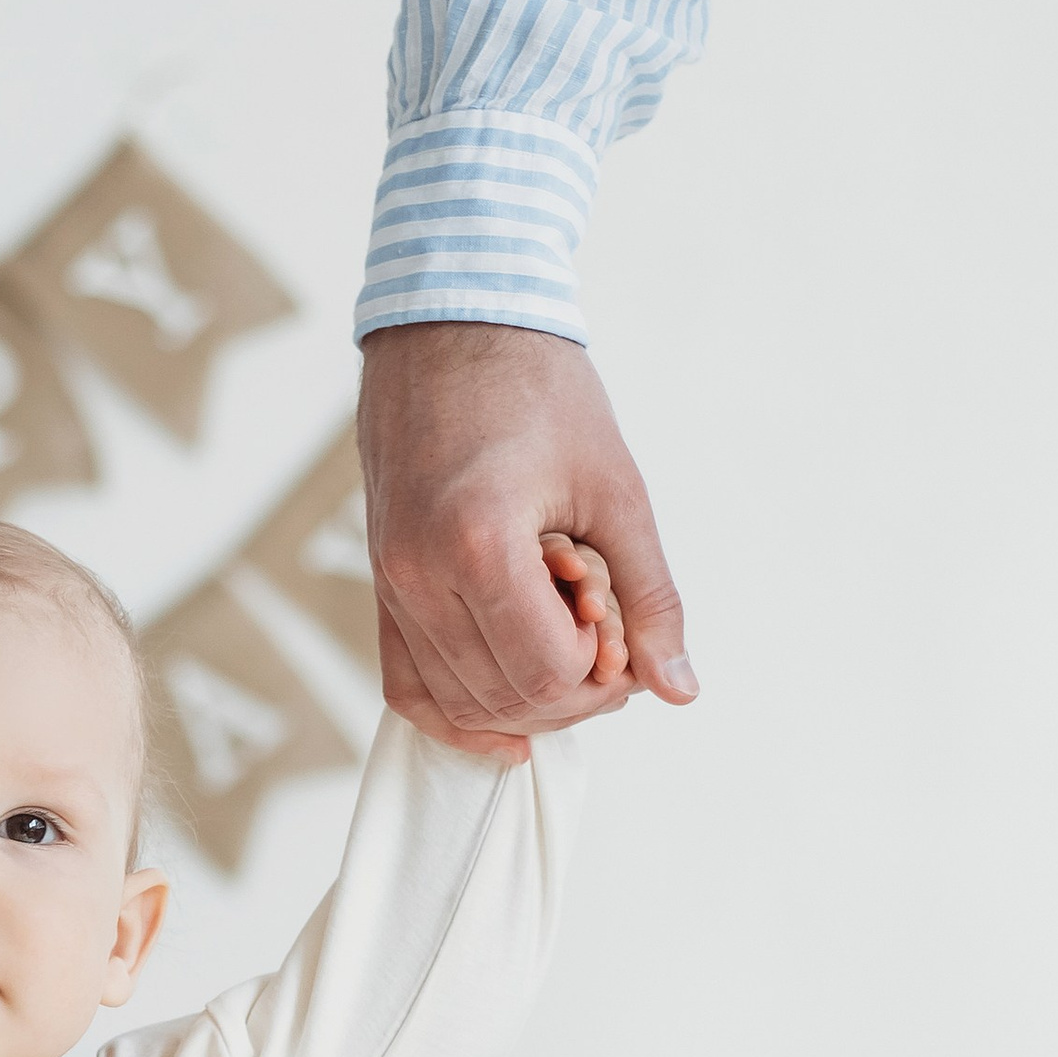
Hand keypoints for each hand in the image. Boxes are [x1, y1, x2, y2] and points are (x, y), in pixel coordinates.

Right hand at [356, 321, 696, 757]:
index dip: (602, 674)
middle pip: (505, 697)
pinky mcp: (379, 584)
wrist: (450, 328)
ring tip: (565, 643)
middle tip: (608, 641)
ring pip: (458, 702)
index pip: (547, 672)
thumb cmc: (539, 393)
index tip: (623, 626)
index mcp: (478, 544)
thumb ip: (649, 596)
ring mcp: (389, 583)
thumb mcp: (616, 489)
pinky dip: (457, 716)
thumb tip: (678, 687)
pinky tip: (506, 729)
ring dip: (525, 700)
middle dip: (572, 693)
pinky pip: (407, 685)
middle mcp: (417, 574)